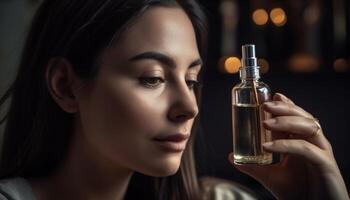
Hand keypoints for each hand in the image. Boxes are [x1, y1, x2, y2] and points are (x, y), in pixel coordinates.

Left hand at [228, 93, 348, 199]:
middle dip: (284, 108)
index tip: (271, 95)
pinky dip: (286, 145)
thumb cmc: (297, 192)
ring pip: (309, 126)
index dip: (286, 104)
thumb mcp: (270, 176)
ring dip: (285, 122)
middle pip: (303, 116)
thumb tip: (232, 157)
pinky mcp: (325, 165)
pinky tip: (268, 146)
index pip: (296, 117)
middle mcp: (314, 143)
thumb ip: (253, 166)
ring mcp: (322, 152)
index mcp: (303, 142)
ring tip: (264, 123)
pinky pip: (306, 149)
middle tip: (264, 105)